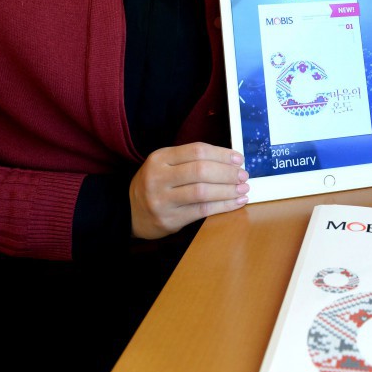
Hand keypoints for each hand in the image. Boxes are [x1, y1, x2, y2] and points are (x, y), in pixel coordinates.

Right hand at [129, 142, 248, 239]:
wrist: (127, 211)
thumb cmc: (155, 183)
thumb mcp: (165, 164)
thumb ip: (191, 160)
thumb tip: (230, 160)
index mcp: (160, 158)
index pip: (197, 151)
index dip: (221, 154)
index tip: (238, 158)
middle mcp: (158, 177)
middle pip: (201, 170)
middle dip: (227, 172)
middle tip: (243, 175)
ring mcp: (162, 200)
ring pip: (202, 192)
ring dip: (228, 190)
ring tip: (243, 189)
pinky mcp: (169, 220)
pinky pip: (201, 211)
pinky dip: (223, 206)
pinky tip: (236, 203)